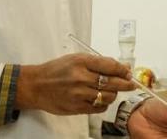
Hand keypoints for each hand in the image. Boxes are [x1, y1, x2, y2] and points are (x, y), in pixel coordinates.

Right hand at [15, 53, 134, 114]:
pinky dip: (103, 103)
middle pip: (113, 82)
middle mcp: (81, 77)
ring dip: (113, 94)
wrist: (36, 86)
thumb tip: (120, 66)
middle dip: (126, 83)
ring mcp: (79, 94)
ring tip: (110, 91)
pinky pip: (99, 107)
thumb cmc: (55, 71)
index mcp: (81, 62)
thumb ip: (98, 62)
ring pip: (108, 96)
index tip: (128, 72)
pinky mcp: (77, 107)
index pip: (110, 66)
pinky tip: (100, 99)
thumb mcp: (75, 59)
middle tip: (130, 84)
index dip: (123, 70)